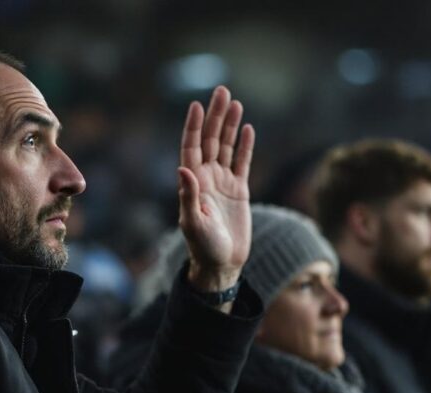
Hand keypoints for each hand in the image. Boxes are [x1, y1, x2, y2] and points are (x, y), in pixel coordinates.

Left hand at [178, 86, 254, 296]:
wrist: (222, 264)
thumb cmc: (203, 247)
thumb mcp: (193, 223)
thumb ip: (189, 196)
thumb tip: (183, 168)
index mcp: (192, 182)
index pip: (191, 147)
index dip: (193, 126)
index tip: (196, 104)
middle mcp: (206, 178)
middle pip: (210, 140)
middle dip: (215, 116)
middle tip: (222, 91)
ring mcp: (223, 182)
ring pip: (226, 146)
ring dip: (230, 125)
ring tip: (236, 103)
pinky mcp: (239, 190)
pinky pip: (243, 162)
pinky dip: (245, 146)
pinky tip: (248, 128)